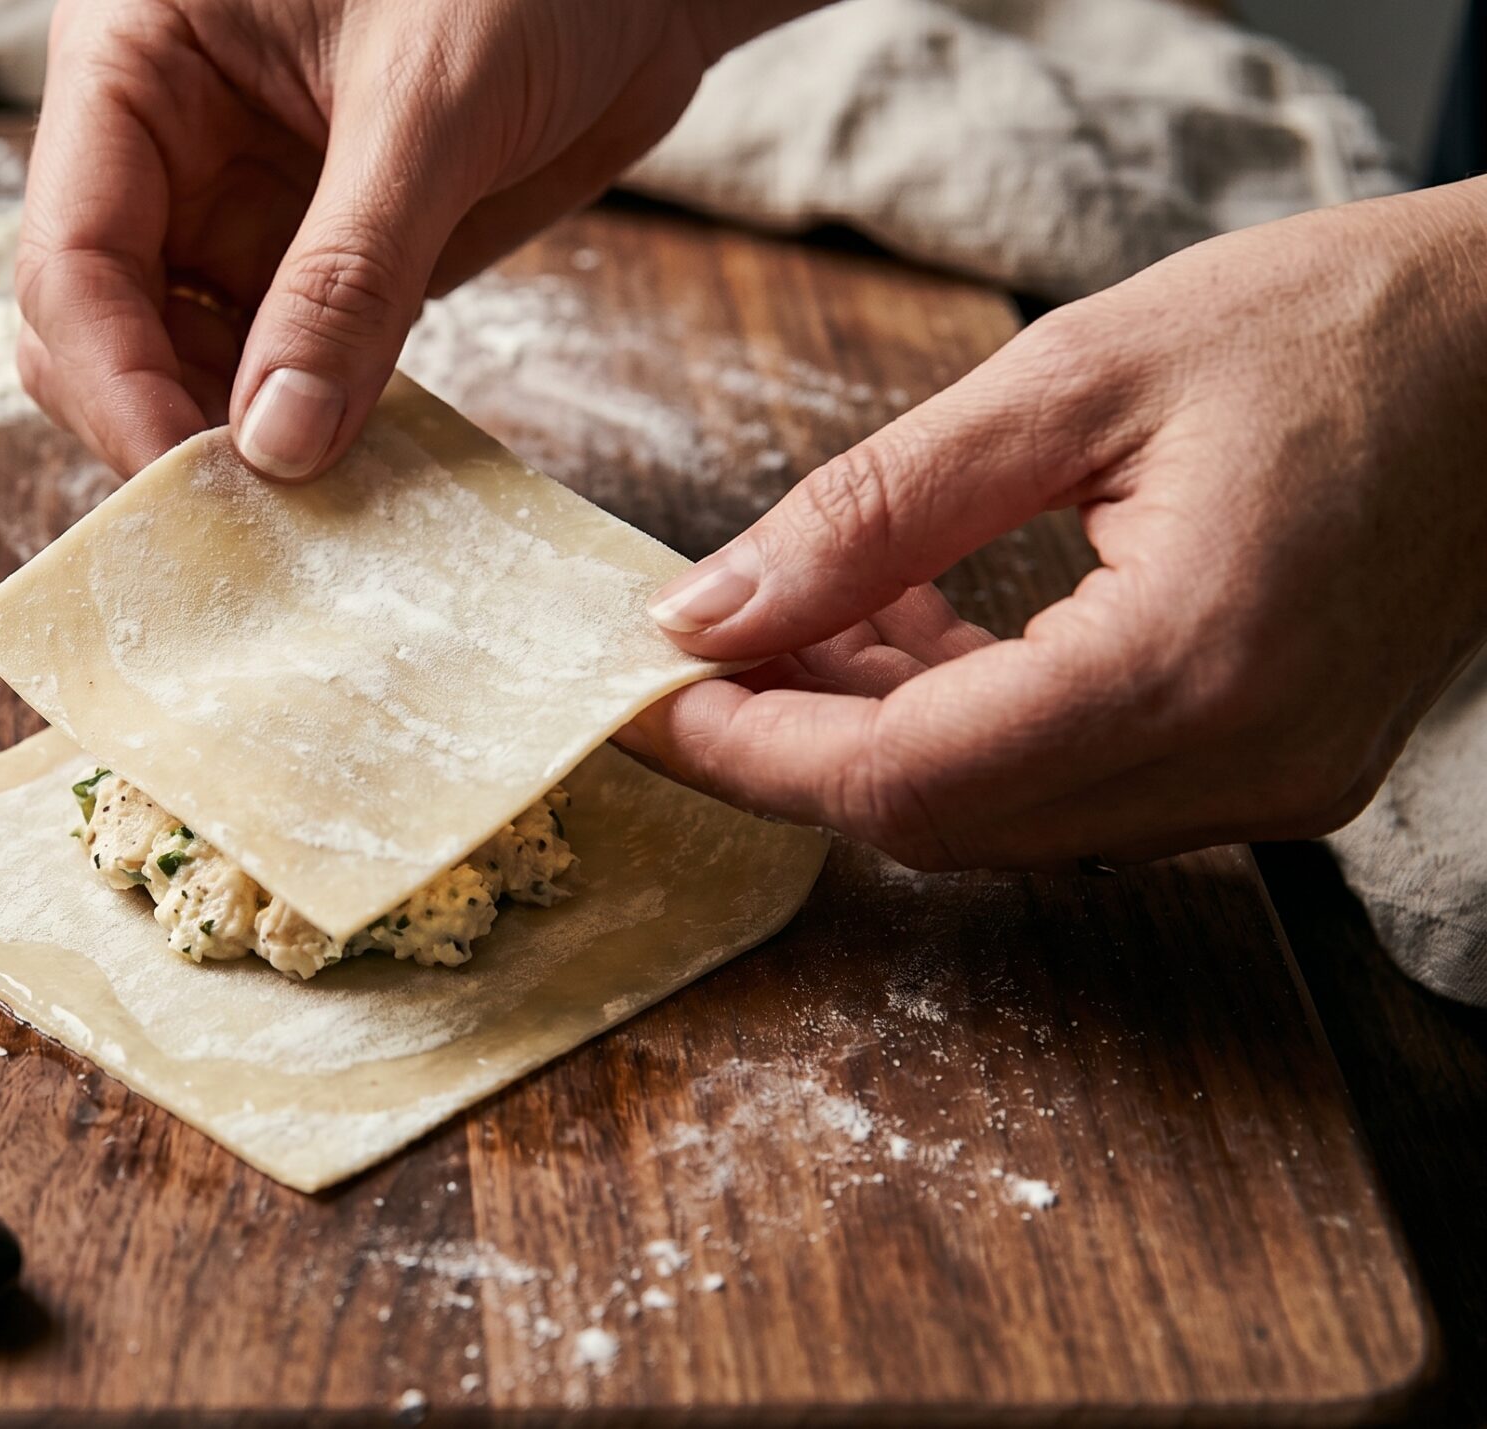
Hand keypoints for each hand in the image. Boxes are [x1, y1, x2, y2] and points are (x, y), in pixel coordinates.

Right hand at [15, 0, 810, 478]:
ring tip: (306, 522)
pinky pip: (280, 372)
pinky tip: (351, 484)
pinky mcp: (318, 262)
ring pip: (181, 364)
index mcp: (135, 61)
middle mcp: (165, 144)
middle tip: (245, 525)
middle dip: (159, 422)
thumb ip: (350, 273)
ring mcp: (239, 208)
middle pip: (100, 327)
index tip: (187, 482)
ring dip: (233, 444)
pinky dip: (307, 432)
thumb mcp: (431, 103)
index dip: (116, 381)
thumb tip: (276, 444)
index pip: (74, 254)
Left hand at [627, 180, 1486, 868]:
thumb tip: (707, 610)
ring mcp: (1269, 787)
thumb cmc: (1328, 325)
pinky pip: (1072, 788)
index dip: (745, 748)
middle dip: (795, 740)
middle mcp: (1239, 766)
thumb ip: (870, 511)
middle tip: (710, 639)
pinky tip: (917, 626)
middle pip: (938, 820)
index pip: (897, 776)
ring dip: (876, 730)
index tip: (641, 695)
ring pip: (998, 817)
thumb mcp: (1068, 379)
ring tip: (817, 604)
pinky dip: (968, 725)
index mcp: (1188, 667)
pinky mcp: (1276, 769)